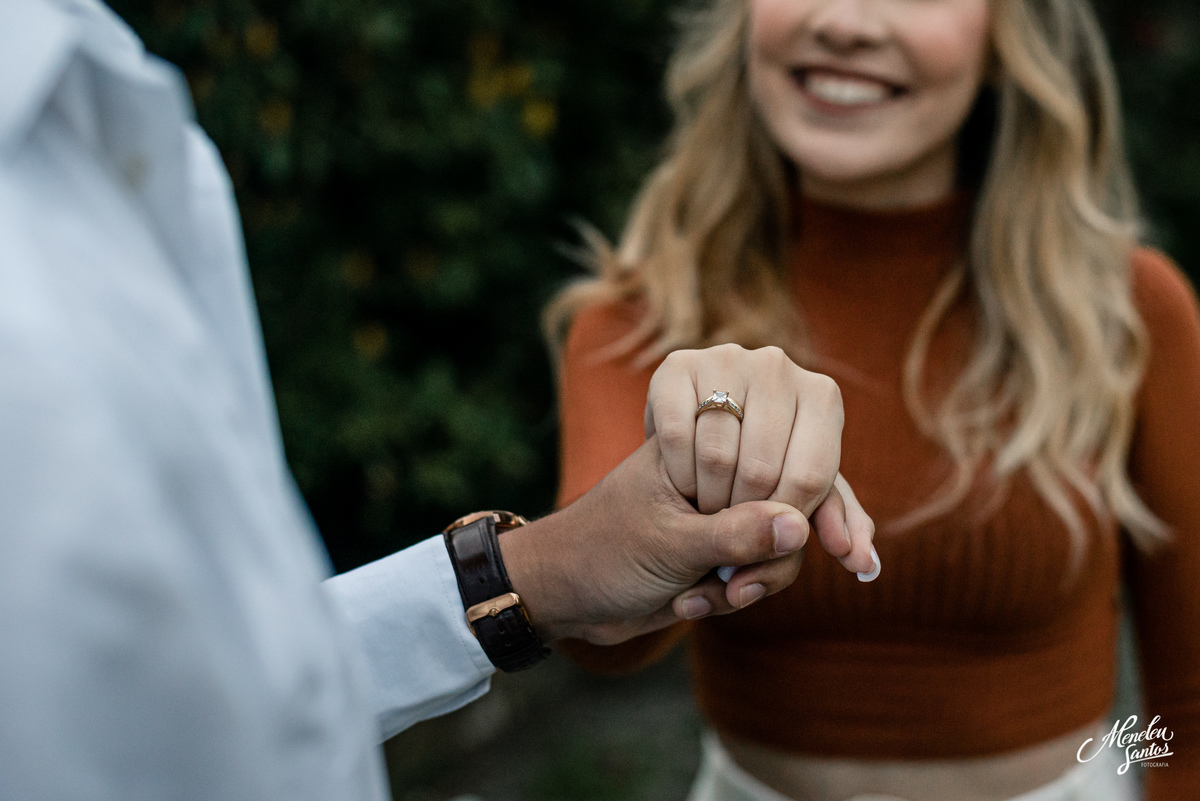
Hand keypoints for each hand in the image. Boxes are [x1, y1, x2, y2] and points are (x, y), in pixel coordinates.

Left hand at [498, 436, 808, 644]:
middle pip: (795, 502)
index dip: (800, 500)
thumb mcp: (669, 545)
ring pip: (785, 542)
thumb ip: (736, 535)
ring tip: (711, 598)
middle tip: (739, 586)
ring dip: (756, 579)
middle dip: (774, 555)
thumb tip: (799, 526)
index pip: (779, 454)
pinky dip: (739, 592)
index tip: (798, 548)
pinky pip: (763, 568)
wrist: (563, 596)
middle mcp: (720, 471)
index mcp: (701, 442)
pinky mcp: (724, 549)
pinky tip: (693, 604)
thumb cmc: (601, 553)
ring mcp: (724, 511)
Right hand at [644, 344, 877, 577]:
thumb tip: (864, 562)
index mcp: (822, 395)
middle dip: (744, 517)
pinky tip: (682, 481)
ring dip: (707, 502)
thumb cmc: (750, 480)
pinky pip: (676, 435)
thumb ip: (833, 525)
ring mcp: (725, 358)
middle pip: (762, 470)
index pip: (811, 478)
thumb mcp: (796, 499)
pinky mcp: (675, 365)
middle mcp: (777, 366)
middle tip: (733, 526)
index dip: (785, 523)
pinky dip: (678, 475)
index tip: (769, 539)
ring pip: (716, 456)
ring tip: (708, 507)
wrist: (680, 457)